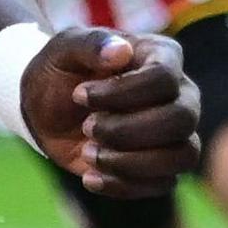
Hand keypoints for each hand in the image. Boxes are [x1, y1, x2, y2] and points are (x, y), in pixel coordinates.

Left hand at [23, 29, 201, 197]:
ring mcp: (176, 132)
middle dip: (126, 129)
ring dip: (130, 161)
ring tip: (89, 153)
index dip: (121, 93)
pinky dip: (123, 184)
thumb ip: (90, 43)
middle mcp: (180, 94)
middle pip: (181, 120)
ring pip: (183, 156)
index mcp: (161, 57)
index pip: (164, 78)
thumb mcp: (63, 48)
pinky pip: (164, 184)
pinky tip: (90, 176)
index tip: (79, 94)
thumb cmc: (59, 70)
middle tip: (87, 126)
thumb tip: (120, 51)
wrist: (44, 106)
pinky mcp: (162, 164)